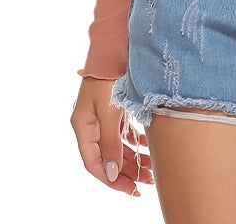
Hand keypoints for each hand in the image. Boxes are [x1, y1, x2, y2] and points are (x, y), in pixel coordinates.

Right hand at [71, 76, 153, 195]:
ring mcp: (103, 117)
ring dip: (134, 159)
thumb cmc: (109, 75)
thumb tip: (111, 172)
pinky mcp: (114, 109)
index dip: (111, 179)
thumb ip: (110, 142)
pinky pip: (123, 133)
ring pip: (117, 147)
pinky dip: (136, 142)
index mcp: (83, 126)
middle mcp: (91, 124)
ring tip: (152, 170)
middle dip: (126, 172)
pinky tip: (148, 148)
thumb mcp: (109, 111)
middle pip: (107, 157)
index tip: (130, 189)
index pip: (94, 163)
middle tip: (147, 182)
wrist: (116, 45)